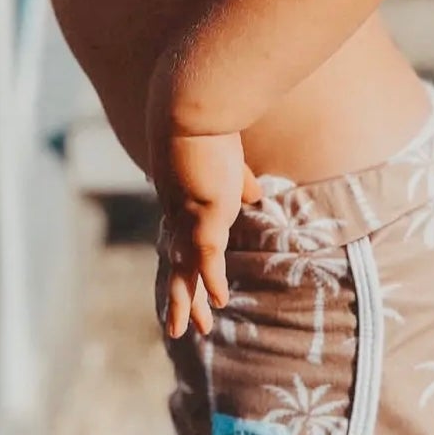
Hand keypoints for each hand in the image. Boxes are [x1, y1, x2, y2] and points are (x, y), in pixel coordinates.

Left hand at [150, 128, 261, 338]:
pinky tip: (220, 302)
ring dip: (186, 302)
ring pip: (186, 269)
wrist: (195, 102)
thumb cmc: (211, 122)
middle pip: (178, 266)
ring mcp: (190, 214)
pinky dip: (212, 280)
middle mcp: (181, 212)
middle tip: (178, 330)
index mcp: (185, 200)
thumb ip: (239, 180)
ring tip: (183, 332)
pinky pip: (207, 255)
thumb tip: (254, 195)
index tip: (190, 290)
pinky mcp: (204, 211)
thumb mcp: (229, 160)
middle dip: (180, 299)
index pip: (184, 244)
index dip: (187, 270)